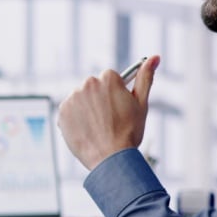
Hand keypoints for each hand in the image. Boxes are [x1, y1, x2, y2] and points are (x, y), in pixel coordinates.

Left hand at [58, 55, 158, 169]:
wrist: (111, 159)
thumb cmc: (129, 132)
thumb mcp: (141, 104)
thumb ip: (145, 78)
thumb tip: (154, 57)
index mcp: (107, 78)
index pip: (109, 78)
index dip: (115, 95)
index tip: (117, 108)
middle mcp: (87, 84)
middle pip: (93, 87)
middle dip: (99, 100)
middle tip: (108, 119)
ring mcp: (73, 98)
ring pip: (81, 99)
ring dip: (87, 109)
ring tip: (97, 127)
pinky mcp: (62, 112)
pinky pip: (69, 111)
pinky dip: (76, 119)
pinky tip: (86, 130)